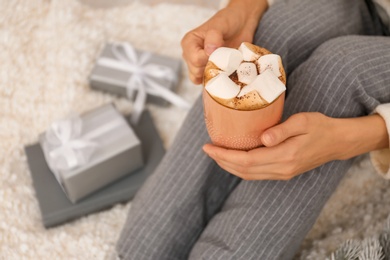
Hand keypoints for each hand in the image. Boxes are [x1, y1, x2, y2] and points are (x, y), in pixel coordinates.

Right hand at [181, 0, 267, 83]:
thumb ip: (213, 36)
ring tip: (226, 66)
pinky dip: (219, 81)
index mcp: (189, 43)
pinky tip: (227, 73)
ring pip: (202, 80)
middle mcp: (191, 56)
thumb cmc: (228, 21)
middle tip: (225, 59)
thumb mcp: (220, 24)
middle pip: (197, 73)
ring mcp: (200, 65)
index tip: (220, 51)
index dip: (208, 59)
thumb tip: (209, 51)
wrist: (241, 25)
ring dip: (216, 76)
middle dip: (212, 68)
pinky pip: (210, 83)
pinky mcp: (210, 71)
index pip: (195, 60)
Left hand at [203, 112, 388, 179]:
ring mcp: (283, 173)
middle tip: (207, 149)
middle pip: (244, 170)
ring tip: (215, 155)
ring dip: (229, 166)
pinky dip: (241, 169)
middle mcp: (282, 169)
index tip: (208, 147)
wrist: (337, 142)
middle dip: (222, 161)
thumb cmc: (320, 127)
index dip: (225, 155)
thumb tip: (263, 139)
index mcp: (285, 156)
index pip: (247, 160)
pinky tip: (233, 160)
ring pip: (249, 175)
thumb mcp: (303, 121)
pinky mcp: (284, 172)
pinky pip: (256, 174)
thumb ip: (282, 130)